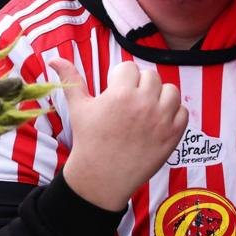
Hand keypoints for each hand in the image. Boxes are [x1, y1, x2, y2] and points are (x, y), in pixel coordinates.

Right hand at [54, 59, 186, 210]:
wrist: (102, 176)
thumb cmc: (88, 139)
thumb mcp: (78, 107)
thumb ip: (70, 79)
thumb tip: (53, 59)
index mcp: (121, 94)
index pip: (130, 67)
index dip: (120, 77)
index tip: (114, 90)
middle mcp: (144, 104)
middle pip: (151, 76)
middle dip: (139, 84)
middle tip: (128, 100)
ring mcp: (161, 120)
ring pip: (171, 91)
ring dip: (160, 95)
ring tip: (145, 107)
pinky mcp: (173, 135)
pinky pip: (182, 111)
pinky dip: (173, 112)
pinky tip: (157, 119)